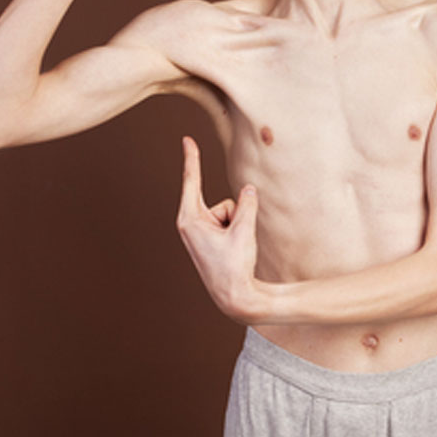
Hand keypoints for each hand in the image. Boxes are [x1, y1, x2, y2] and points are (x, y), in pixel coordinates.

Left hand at [176, 136, 260, 320]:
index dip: (192, 158)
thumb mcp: (243, 231)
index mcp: (190, 219)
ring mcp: (201, 231)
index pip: (192, 181)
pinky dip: (238, 232)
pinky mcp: (210, 238)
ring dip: (239, 226)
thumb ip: (247, 205)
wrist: (234, 297)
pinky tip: (234, 252)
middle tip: (235, 240)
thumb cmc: (234, 266)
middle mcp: (192, 223)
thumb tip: (249, 190)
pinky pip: (231, 222)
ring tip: (234, 250)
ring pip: (230, 212)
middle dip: (238, 217)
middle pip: (225, 203)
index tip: (187, 139)